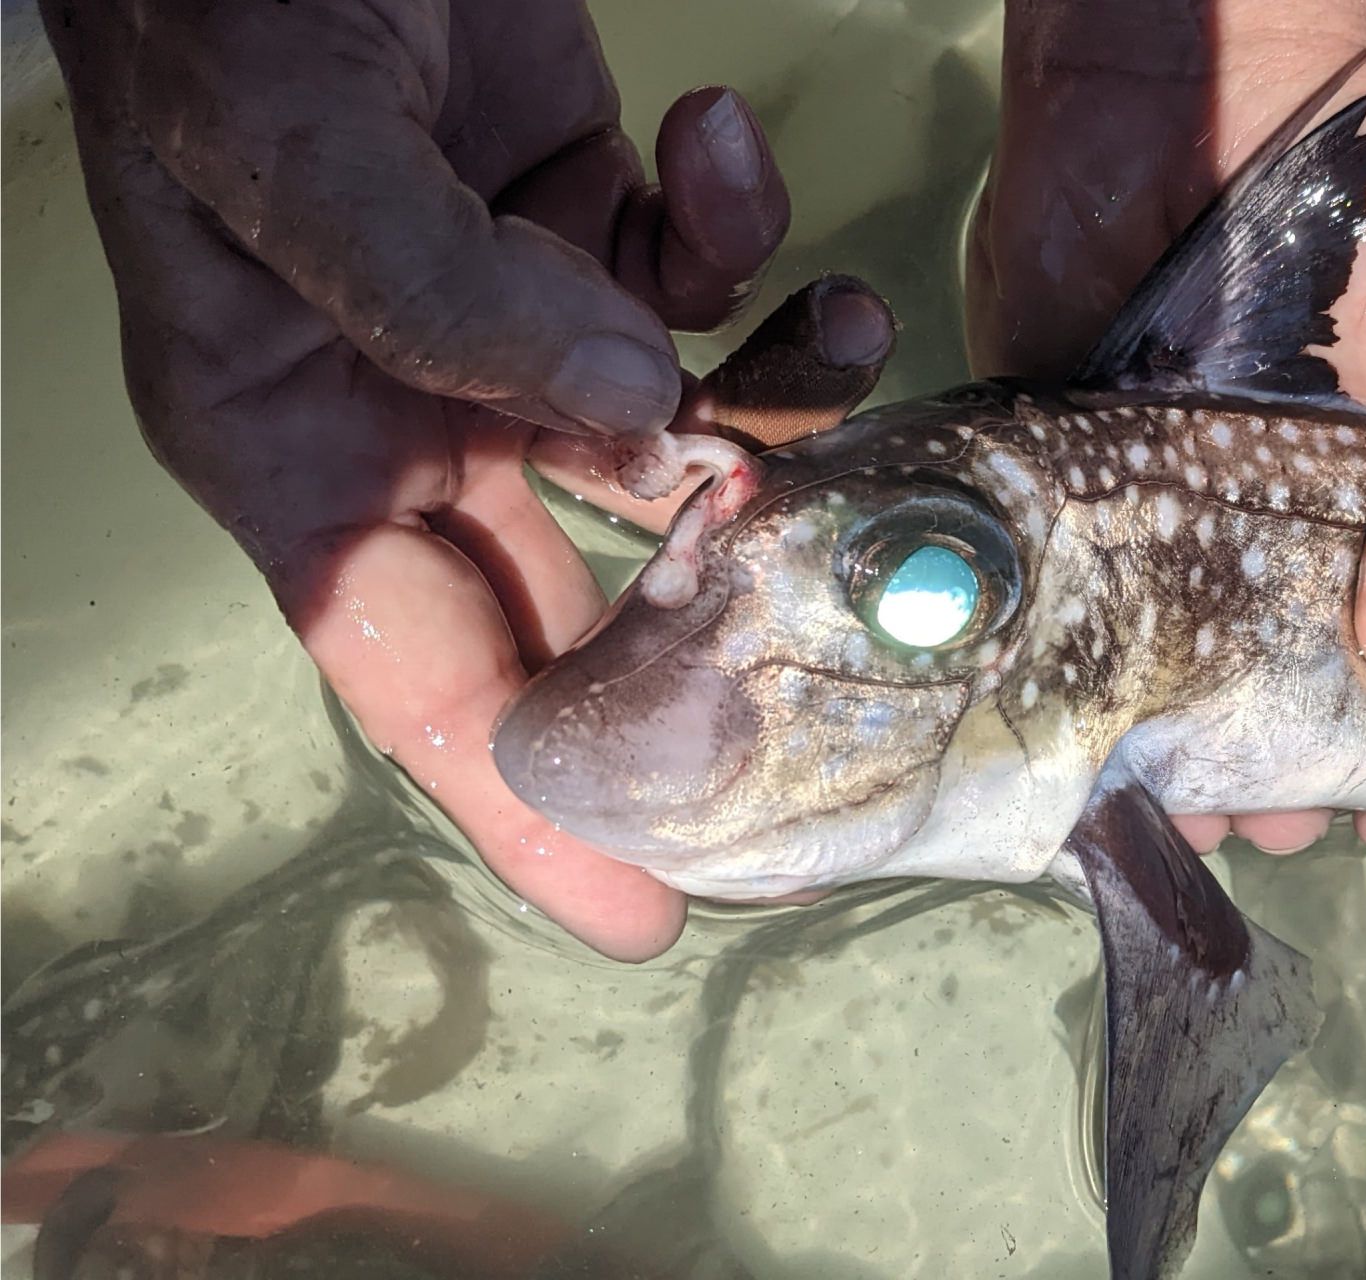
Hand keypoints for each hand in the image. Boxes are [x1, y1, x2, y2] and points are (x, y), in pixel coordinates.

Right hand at [42, 0, 888, 958]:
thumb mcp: (294, 152)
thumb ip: (446, 292)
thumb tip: (623, 409)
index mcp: (300, 445)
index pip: (414, 671)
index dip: (526, 799)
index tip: (642, 906)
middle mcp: (412, 412)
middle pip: (577, 588)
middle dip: (714, 643)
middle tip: (855, 700)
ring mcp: (513, 323)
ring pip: (680, 430)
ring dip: (776, 391)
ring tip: (837, 320)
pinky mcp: (590, 226)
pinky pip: (697, 282)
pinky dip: (740, 235)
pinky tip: (717, 137)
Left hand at [969, 0, 1365, 856]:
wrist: (1196, 95)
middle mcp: (1263, 533)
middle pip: (1275, 690)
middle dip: (1284, 778)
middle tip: (1278, 821)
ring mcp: (1158, 515)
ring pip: (1167, 680)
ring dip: (1182, 761)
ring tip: (1193, 813)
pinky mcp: (1062, 486)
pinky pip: (1068, 613)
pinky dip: (1075, 691)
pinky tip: (1085, 756)